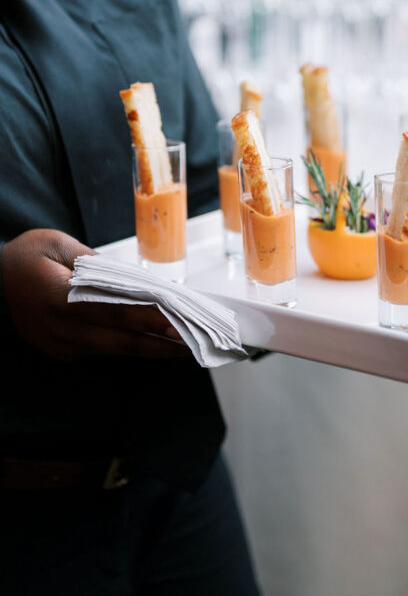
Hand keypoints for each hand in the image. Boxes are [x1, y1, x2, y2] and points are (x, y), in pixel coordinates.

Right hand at [1, 229, 187, 361]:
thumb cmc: (24, 256)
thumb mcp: (57, 244)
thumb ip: (95, 262)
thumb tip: (132, 279)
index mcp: (60, 299)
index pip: (116, 312)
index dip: (151, 319)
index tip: (181, 321)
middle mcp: (62, 330)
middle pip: (122, 341)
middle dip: (162, 343)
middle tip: (195, 342)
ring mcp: (62, 346)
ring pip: (116, 351)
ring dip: (151, 350)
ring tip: (185, 347)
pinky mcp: (64, 352)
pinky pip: (104, 351)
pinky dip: (130, 347)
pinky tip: (155, 343)